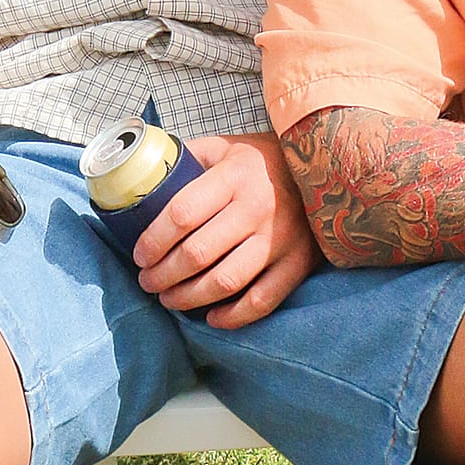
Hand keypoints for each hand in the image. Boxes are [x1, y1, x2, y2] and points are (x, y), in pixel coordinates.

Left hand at [132, 132, 319, 327]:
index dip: (153, 240)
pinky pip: (262, 300)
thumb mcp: (224, 147)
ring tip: (169, 298)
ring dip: (188, 297)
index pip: (182, 214)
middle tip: (147, 281)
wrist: (324, 167)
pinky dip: (233, 316)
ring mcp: (280, 239)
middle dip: (163, 274)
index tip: (139, 255)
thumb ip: (187, 159)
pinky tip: (211, 317)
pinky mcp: (298, 263)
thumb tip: (145, 178)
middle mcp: (257, 208)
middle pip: (198, 253)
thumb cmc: (261, 160)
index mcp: (234, 176)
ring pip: (225, 281)